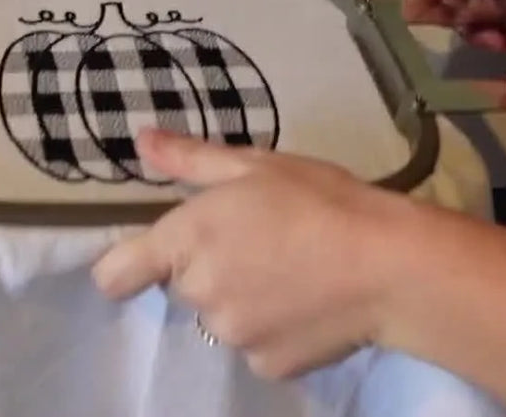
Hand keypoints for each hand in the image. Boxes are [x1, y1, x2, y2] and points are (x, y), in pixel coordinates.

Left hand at [92, 130, 415, 380]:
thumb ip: (190, 159)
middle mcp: (198, 293)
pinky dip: (274, 330)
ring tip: (292, 273)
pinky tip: (308, 305)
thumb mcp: (257, 165)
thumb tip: (142, 141)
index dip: (128, 266)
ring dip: (243, 300)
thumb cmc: (322, 201)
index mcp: (186, 239)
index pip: (115, 274)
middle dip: (210, 269)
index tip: (149, 258)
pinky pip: (256, 348)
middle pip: (183, 287)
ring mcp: (232, 335)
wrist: (390, 266)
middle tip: (261, 244)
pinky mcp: (266, 365)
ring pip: (221, 317)